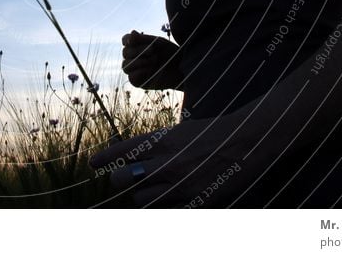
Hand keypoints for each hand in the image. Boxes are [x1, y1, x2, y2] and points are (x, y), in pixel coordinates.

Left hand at [90, 116, 266, 207]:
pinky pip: (166, 210)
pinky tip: (169, 197)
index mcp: (162, 140)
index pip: (122, 151)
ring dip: (143, 194)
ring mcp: (178, 184)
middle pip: (122, 179)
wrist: (247, 142)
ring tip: (152, 187)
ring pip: (141, 199)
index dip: (105, 158)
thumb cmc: (214, 133)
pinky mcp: (193, 200)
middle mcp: (165, 162)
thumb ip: (158, 145)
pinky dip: (164, 205)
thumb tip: (136, 155)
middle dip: (119, 179)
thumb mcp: (182, 132)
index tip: (94, 163)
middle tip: (122, 178)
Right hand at [121, 30, 182, 89]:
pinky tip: (150, 69)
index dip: (128, 39)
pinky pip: (131, 77)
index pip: (125, 40)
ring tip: (155, 60)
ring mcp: (135, 71)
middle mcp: (134, 58)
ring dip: (139, 61)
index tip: (134, 38)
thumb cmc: (170, 54)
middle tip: (152, 51)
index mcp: (137, 46)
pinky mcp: (139, 82)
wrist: (182, 68)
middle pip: (125, 53)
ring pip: (125, 66)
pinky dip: (139, 72)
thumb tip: (132, 32)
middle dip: (138, 50)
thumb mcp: (158, 43)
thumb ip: (143, 38)